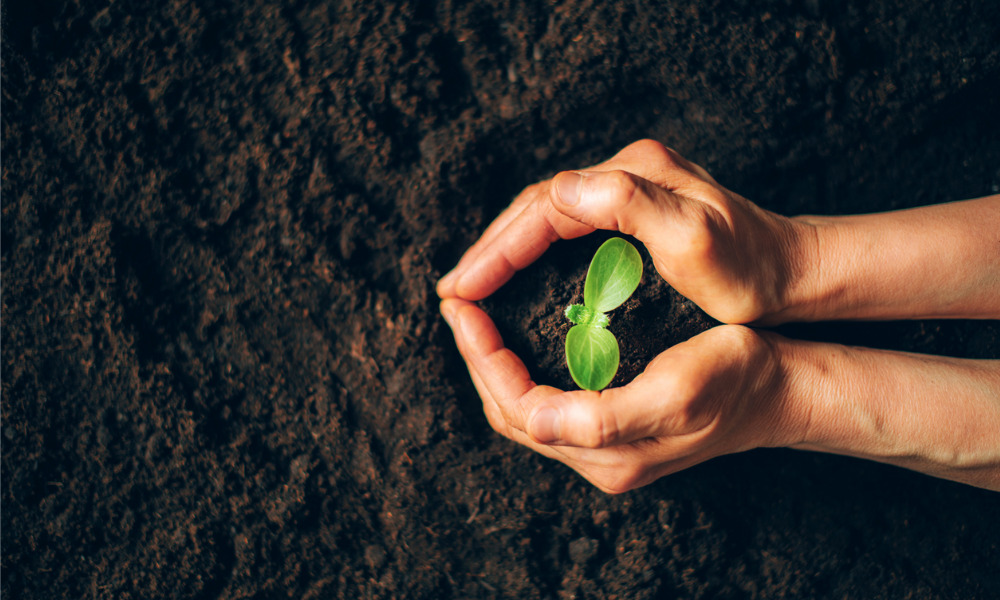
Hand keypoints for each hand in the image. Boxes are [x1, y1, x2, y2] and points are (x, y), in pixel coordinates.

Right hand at [437, 139, 809, 324]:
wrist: (794, 272)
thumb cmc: (750, 268)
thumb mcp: (695, 239)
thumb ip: (630, 205)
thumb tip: (560, 187)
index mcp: (632, 175)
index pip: (543, 208)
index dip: (497, 249)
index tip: (462, 289)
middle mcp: (625, 175)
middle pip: (536, 207)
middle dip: (490, 250)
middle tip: (453, 293)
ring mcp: (630, 191)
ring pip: (545, 217)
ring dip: (504, 252)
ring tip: (472, 287)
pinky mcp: (634, 214)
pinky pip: (564, 229)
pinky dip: (532, 253)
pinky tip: (517, 276)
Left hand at [440, 298, 796, 492]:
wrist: (780, 388)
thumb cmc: (736, 377)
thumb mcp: (676, 392)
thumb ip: (603, 416)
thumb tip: (533, 421)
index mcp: (607, 452)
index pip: (517, 409)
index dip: (483, 359)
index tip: (464, 310)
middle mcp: (600, 459)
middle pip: (510, 413)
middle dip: (478, 360)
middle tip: (460, 308)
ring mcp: (605, 448)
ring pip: (524, 411)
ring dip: (494, 365)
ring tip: (478, 320)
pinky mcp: (614, 431)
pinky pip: (546, 404)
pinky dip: (521, 371)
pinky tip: (518, 340)